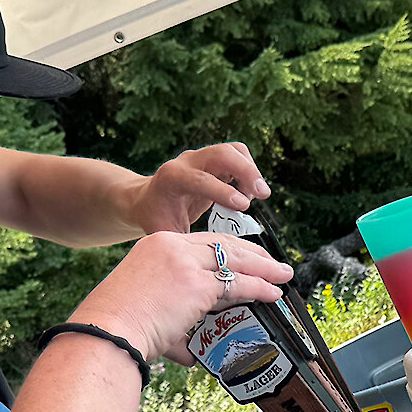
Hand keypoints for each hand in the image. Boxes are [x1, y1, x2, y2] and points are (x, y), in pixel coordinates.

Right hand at [74, 231, 290, 363]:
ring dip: (263, 269)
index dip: (228, 250)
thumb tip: (192, 351)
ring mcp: (185, 264)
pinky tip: (272, 294)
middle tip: (271, 264)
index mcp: (156, 245)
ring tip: (282, 276)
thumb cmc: (118, 328)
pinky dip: (259, 289)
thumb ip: (174, 323)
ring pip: (234, 261)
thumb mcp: (146, 307)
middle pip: (222, 245)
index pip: (201, 242)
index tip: (245, 257)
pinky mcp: (196, 285)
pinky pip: (237, 284)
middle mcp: (171, 247)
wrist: (106, 331)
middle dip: (252, 255)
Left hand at [129, 143, 269, 234]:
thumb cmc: (157, 218)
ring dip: (251, 170)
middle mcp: (187, 162)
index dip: (223, 191)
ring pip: (233, 150)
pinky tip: (249, 192)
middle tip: (263, 194)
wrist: (148, 199)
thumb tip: (209, 261)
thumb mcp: (165, 233)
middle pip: (222, 154)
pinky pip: (237, 155)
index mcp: (172, 178)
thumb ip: (186, 243)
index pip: (200, 179)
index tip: (243, 206)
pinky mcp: (214, 159)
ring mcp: (202, 157)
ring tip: (256, 196)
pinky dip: (249, 170)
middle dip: (246, 171)